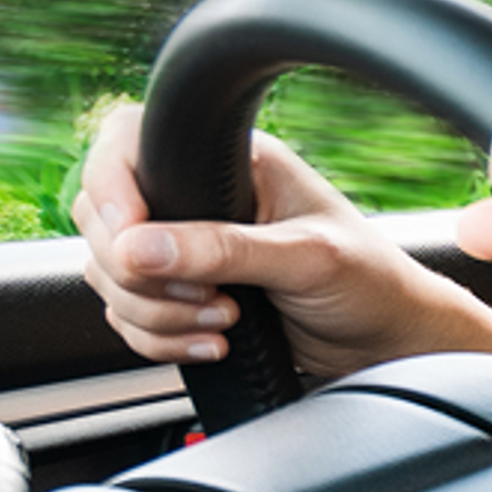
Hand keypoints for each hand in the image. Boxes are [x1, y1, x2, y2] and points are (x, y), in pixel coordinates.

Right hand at [75, 103, 491, 380]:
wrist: (389, 343)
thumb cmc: (372, 283)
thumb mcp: (305, 259)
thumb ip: (223, 250)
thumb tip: (137, 248)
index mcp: (231, 161)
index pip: (127, 148)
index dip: (112, 194)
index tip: (131, 245)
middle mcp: (199, 200)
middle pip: (102, 223)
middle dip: (140, 274)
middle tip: (208, 295)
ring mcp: (185, 249)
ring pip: (110, 276)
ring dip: (155, 313)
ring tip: (225, 320)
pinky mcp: (183, 296)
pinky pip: (128, 316)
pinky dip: (158, 338)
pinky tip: (214, 343)